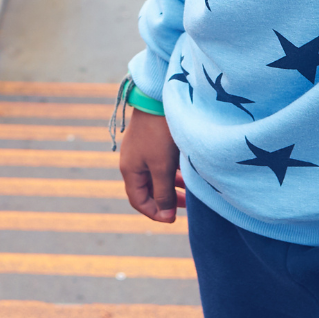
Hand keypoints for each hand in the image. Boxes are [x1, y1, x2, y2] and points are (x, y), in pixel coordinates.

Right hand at [118, 109, 183, 223]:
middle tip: (183, 208)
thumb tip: (164, 215)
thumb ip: (163, 193)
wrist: (158, 99)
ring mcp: (141, 151)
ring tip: (188, 193)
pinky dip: (171, 174)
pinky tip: (186, 175)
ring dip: (170, 188)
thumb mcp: (162, 168)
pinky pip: (160, 166)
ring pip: (155, 178)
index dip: (155, 214)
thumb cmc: (159, 134)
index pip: (139, 201)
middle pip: (147, 191)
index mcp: (130, 171)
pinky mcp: (152, 142)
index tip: (173, 218)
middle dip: (165, 202)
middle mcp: (133, 162)